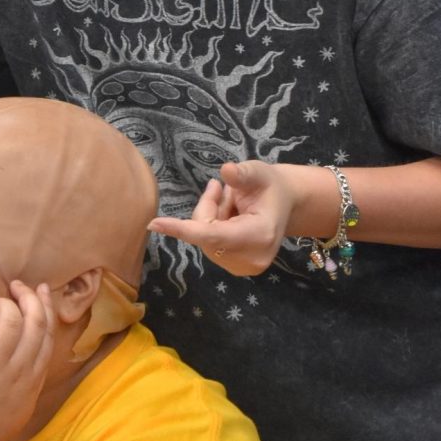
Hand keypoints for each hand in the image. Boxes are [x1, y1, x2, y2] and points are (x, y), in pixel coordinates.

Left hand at [0, 281, 55, 440]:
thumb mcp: (22, 404)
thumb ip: (29, 379)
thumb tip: (30, 356)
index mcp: (33, 378)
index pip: (48, 333)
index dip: (46, 307)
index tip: (40, 290)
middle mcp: (18, 370)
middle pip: (35, 322)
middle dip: (29, 297)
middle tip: (16, 287)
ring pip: (11, 321)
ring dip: (5, 303)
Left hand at [149, 160, 297, 275]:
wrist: (286, 205)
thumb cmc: (271, 186)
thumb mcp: (260, 172)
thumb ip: (243, 173)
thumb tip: (226, 171)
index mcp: (260, 235)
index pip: (213, 235)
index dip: (184, 229)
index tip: (154, 224)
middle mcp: (251, 258)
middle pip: (204, 233)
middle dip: (207, 209)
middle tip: (223, 189)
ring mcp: (243, 267)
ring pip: (203, 239)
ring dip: (211, 217)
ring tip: (233, 203)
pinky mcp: (236, 268)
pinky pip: (208, 245)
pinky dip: (212, 227)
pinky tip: (231, 216)